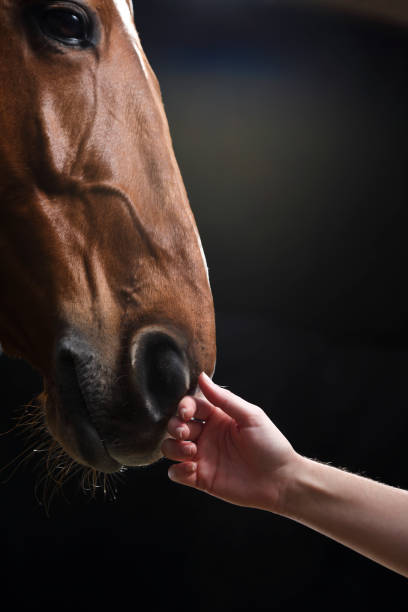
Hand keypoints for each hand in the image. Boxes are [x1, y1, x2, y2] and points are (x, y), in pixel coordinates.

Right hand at [161, 372, 299, 512]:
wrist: (280, 480)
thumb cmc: (270, 445)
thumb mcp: (250, 416)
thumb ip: (224, 398)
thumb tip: (202, 377)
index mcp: (217, 417)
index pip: (190, 406)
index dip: (183, 407)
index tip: (186, 413)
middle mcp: (206, 435)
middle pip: (175, 425)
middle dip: (174, 426)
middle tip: (185, 433)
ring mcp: (202, 457)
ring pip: (170, 447)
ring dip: (174, 447)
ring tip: (192, 452)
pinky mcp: (201, 478)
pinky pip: (175, 473)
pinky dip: (177, 470)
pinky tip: (192, 469)